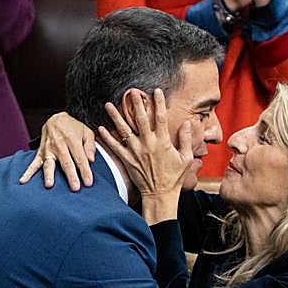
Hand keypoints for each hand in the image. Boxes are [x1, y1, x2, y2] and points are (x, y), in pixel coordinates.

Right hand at [19, 112, 95, 190]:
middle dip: (70, 176)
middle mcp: (59, 145)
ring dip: (49, 174)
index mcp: (72, 140)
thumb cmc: (73, 128)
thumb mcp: (86, 132)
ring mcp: (48, 149)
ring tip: (49, 184)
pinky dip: (28, 172)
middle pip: (66, 162)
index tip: (88, 182)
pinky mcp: (40, 152)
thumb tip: (91, 160)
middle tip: (75, 187)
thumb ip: (90, 146)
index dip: (85, 171)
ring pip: (49, 163)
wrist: (56, 118)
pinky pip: (34, 163)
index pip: (80, 158)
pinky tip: (23, 180)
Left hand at [97, 89, 193, 223]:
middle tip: (131, 91)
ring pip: (124, 131)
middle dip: (136, 104)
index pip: (160, 118)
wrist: (160, 195)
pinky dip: (107, 137)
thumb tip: (187, 123)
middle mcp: (148, 144)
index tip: (156, 91)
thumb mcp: (186, 159)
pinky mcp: (127, 160)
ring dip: (115, 117)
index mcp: (163, 142)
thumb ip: (186, 140)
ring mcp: (136, 152)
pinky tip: (100, 128)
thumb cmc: (174, 178)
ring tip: (108, 105)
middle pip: (140, 120)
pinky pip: (115, 147)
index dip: (159, 103)